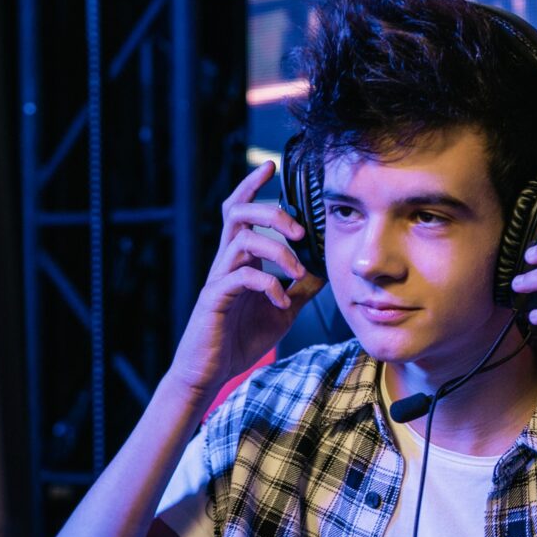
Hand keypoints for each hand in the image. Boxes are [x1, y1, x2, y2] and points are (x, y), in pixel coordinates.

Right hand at [167, 161, 325, 399]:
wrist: (211, 370)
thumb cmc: (240, 337)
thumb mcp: (282, 309)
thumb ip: (300, 287)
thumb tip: (325, 269)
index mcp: (239, 258)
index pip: (241, 210)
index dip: (252, 185)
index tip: (270, 165)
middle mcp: (226, 261)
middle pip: (238, 213)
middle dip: (272, 212)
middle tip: (298, 230)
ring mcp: (219, 278)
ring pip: (242, 241)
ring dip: (277, 251)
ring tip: (296, 271)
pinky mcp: (216, 299)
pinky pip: (242, 277)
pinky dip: (268, 284)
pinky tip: (281, 301)